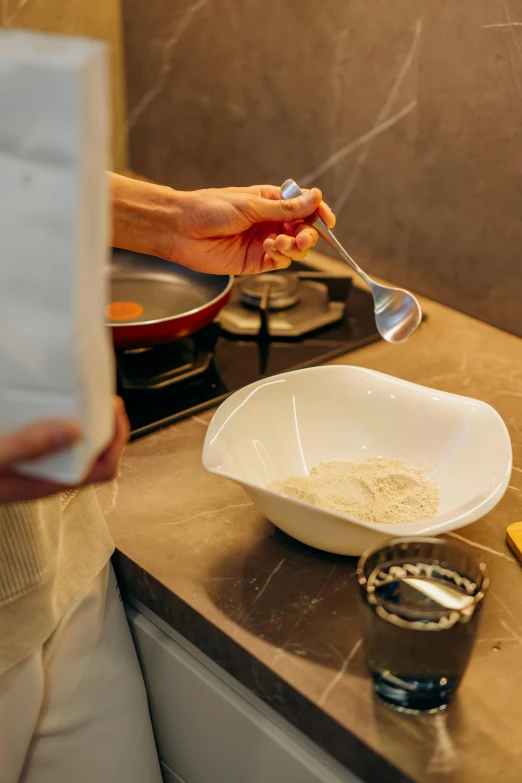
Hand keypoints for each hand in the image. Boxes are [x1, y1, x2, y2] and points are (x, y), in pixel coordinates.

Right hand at [0, 397, 128, 503]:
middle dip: (103, 425)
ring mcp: (35, 470)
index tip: (113, 410)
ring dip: (81, 423)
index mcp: (47, 484)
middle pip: (94, 455)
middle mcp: (46, 478)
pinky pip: (51, 442)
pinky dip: (56, 423)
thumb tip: (73, 431)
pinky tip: (45, 407)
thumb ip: (28, 446)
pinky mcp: (22, 460)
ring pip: (74, 448)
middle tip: (98, 398)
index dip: (117, 439)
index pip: (105, 468)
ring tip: (77, 399)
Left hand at [162, 185, 335, 274]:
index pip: (303, 207)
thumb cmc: (208, 208)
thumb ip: (284, 207)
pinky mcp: (255, 261)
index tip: (327, 219)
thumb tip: (314, 197)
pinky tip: (270, 248)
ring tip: (282, 241)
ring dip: (295, 246)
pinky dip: (281, 256)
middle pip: (303, 229)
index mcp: (270, 201)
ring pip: (295, 248)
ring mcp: (264, 242)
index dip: (318, 212)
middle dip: (308, 233)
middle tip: (303, 236)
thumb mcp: (250, 205)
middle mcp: (270, 222)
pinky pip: (280, 262)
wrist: (180, 229)